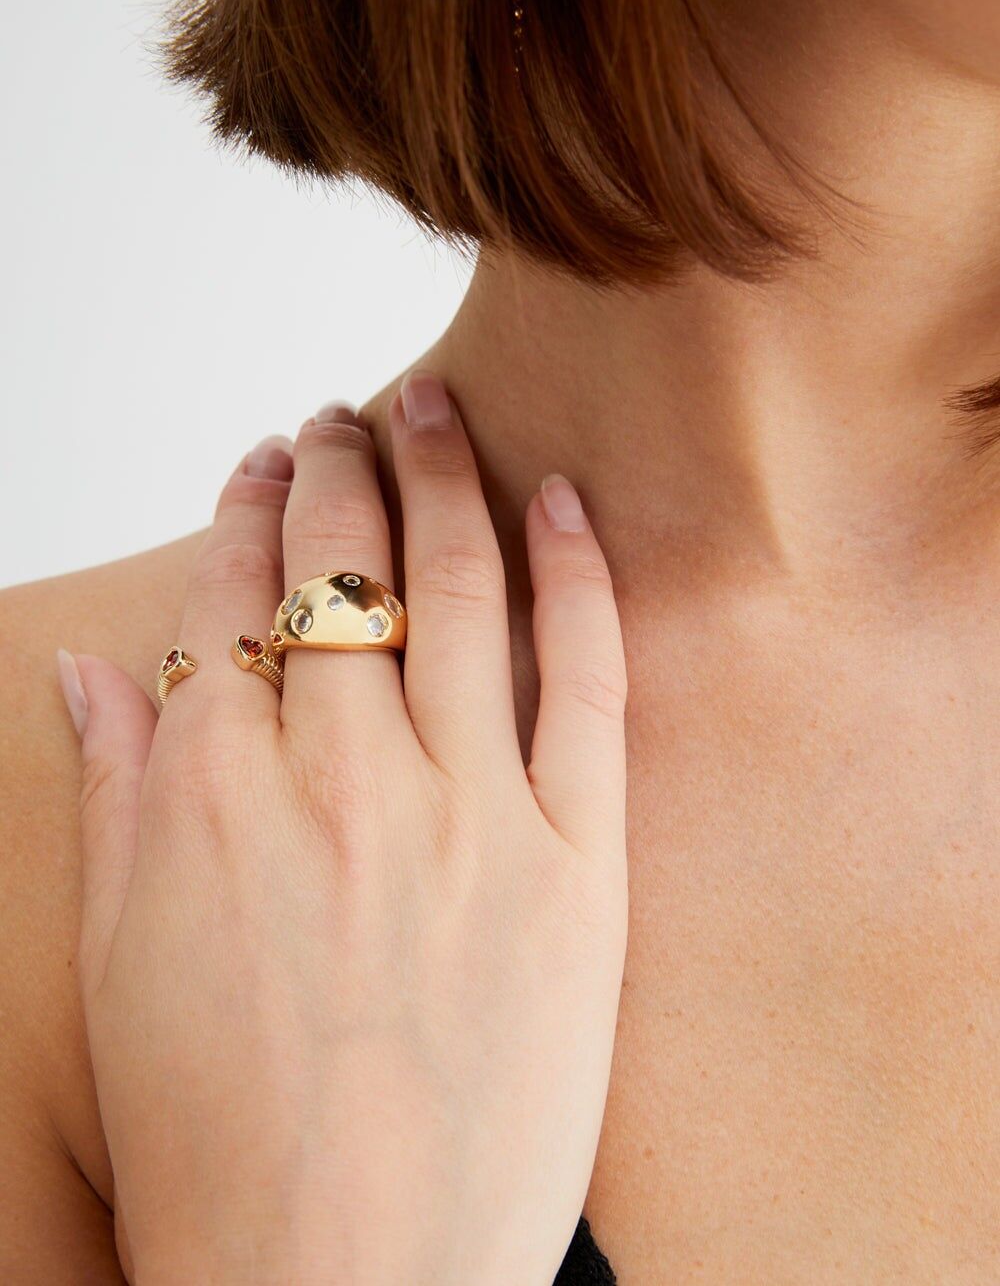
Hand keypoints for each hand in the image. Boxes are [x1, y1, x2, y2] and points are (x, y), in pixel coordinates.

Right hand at [61, 373, 627, 1285]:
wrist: (343, 1283)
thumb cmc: (220, 1135)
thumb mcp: (122, 959)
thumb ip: (116, 792)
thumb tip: (93, 670)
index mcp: (215, 794)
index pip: (230, 598)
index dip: (246, 512)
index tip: (262, 461)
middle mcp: (339, 779)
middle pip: (341, 570)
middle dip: (338, 469)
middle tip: (344, 417)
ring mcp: (467, 814)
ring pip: (457, 592)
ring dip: (442, 478)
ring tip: (436, 409)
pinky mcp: (576, 868)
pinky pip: (586, 684)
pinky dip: (579, 578)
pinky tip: (562, 502)